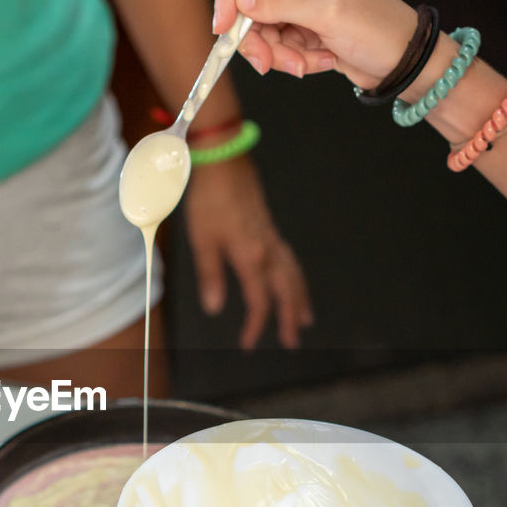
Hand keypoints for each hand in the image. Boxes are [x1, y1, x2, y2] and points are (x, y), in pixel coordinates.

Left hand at [182, 156, 312, 348]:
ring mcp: (272, 238)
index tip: (248, 344)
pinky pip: (290, 260)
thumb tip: (214, 308)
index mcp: (251, 257)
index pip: (258, 301)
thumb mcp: (202, 240)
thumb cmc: (209, 199)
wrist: (223, 162)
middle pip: (285, 292)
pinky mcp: (270, 228)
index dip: (254, 326)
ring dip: (299, 299)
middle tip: (292, 342)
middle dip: (289, 318)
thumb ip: (210, 276)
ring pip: (293, 275)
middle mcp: (268, 250)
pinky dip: (296, 278)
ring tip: (304, 318)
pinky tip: (291, 281)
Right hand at [212, 0, 416, 88]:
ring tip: (307, 63)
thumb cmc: (380, 29)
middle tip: (268, 63)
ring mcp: (302, 8)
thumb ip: (282, 3)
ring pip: (264, 33)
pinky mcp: (304, 32)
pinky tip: (322, 60)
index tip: (223, 26)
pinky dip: (295, 60)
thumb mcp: (329, 13)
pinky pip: (280, 48)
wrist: (404, 63)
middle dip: (259, 39)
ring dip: (281, 55)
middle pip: (252, 7)